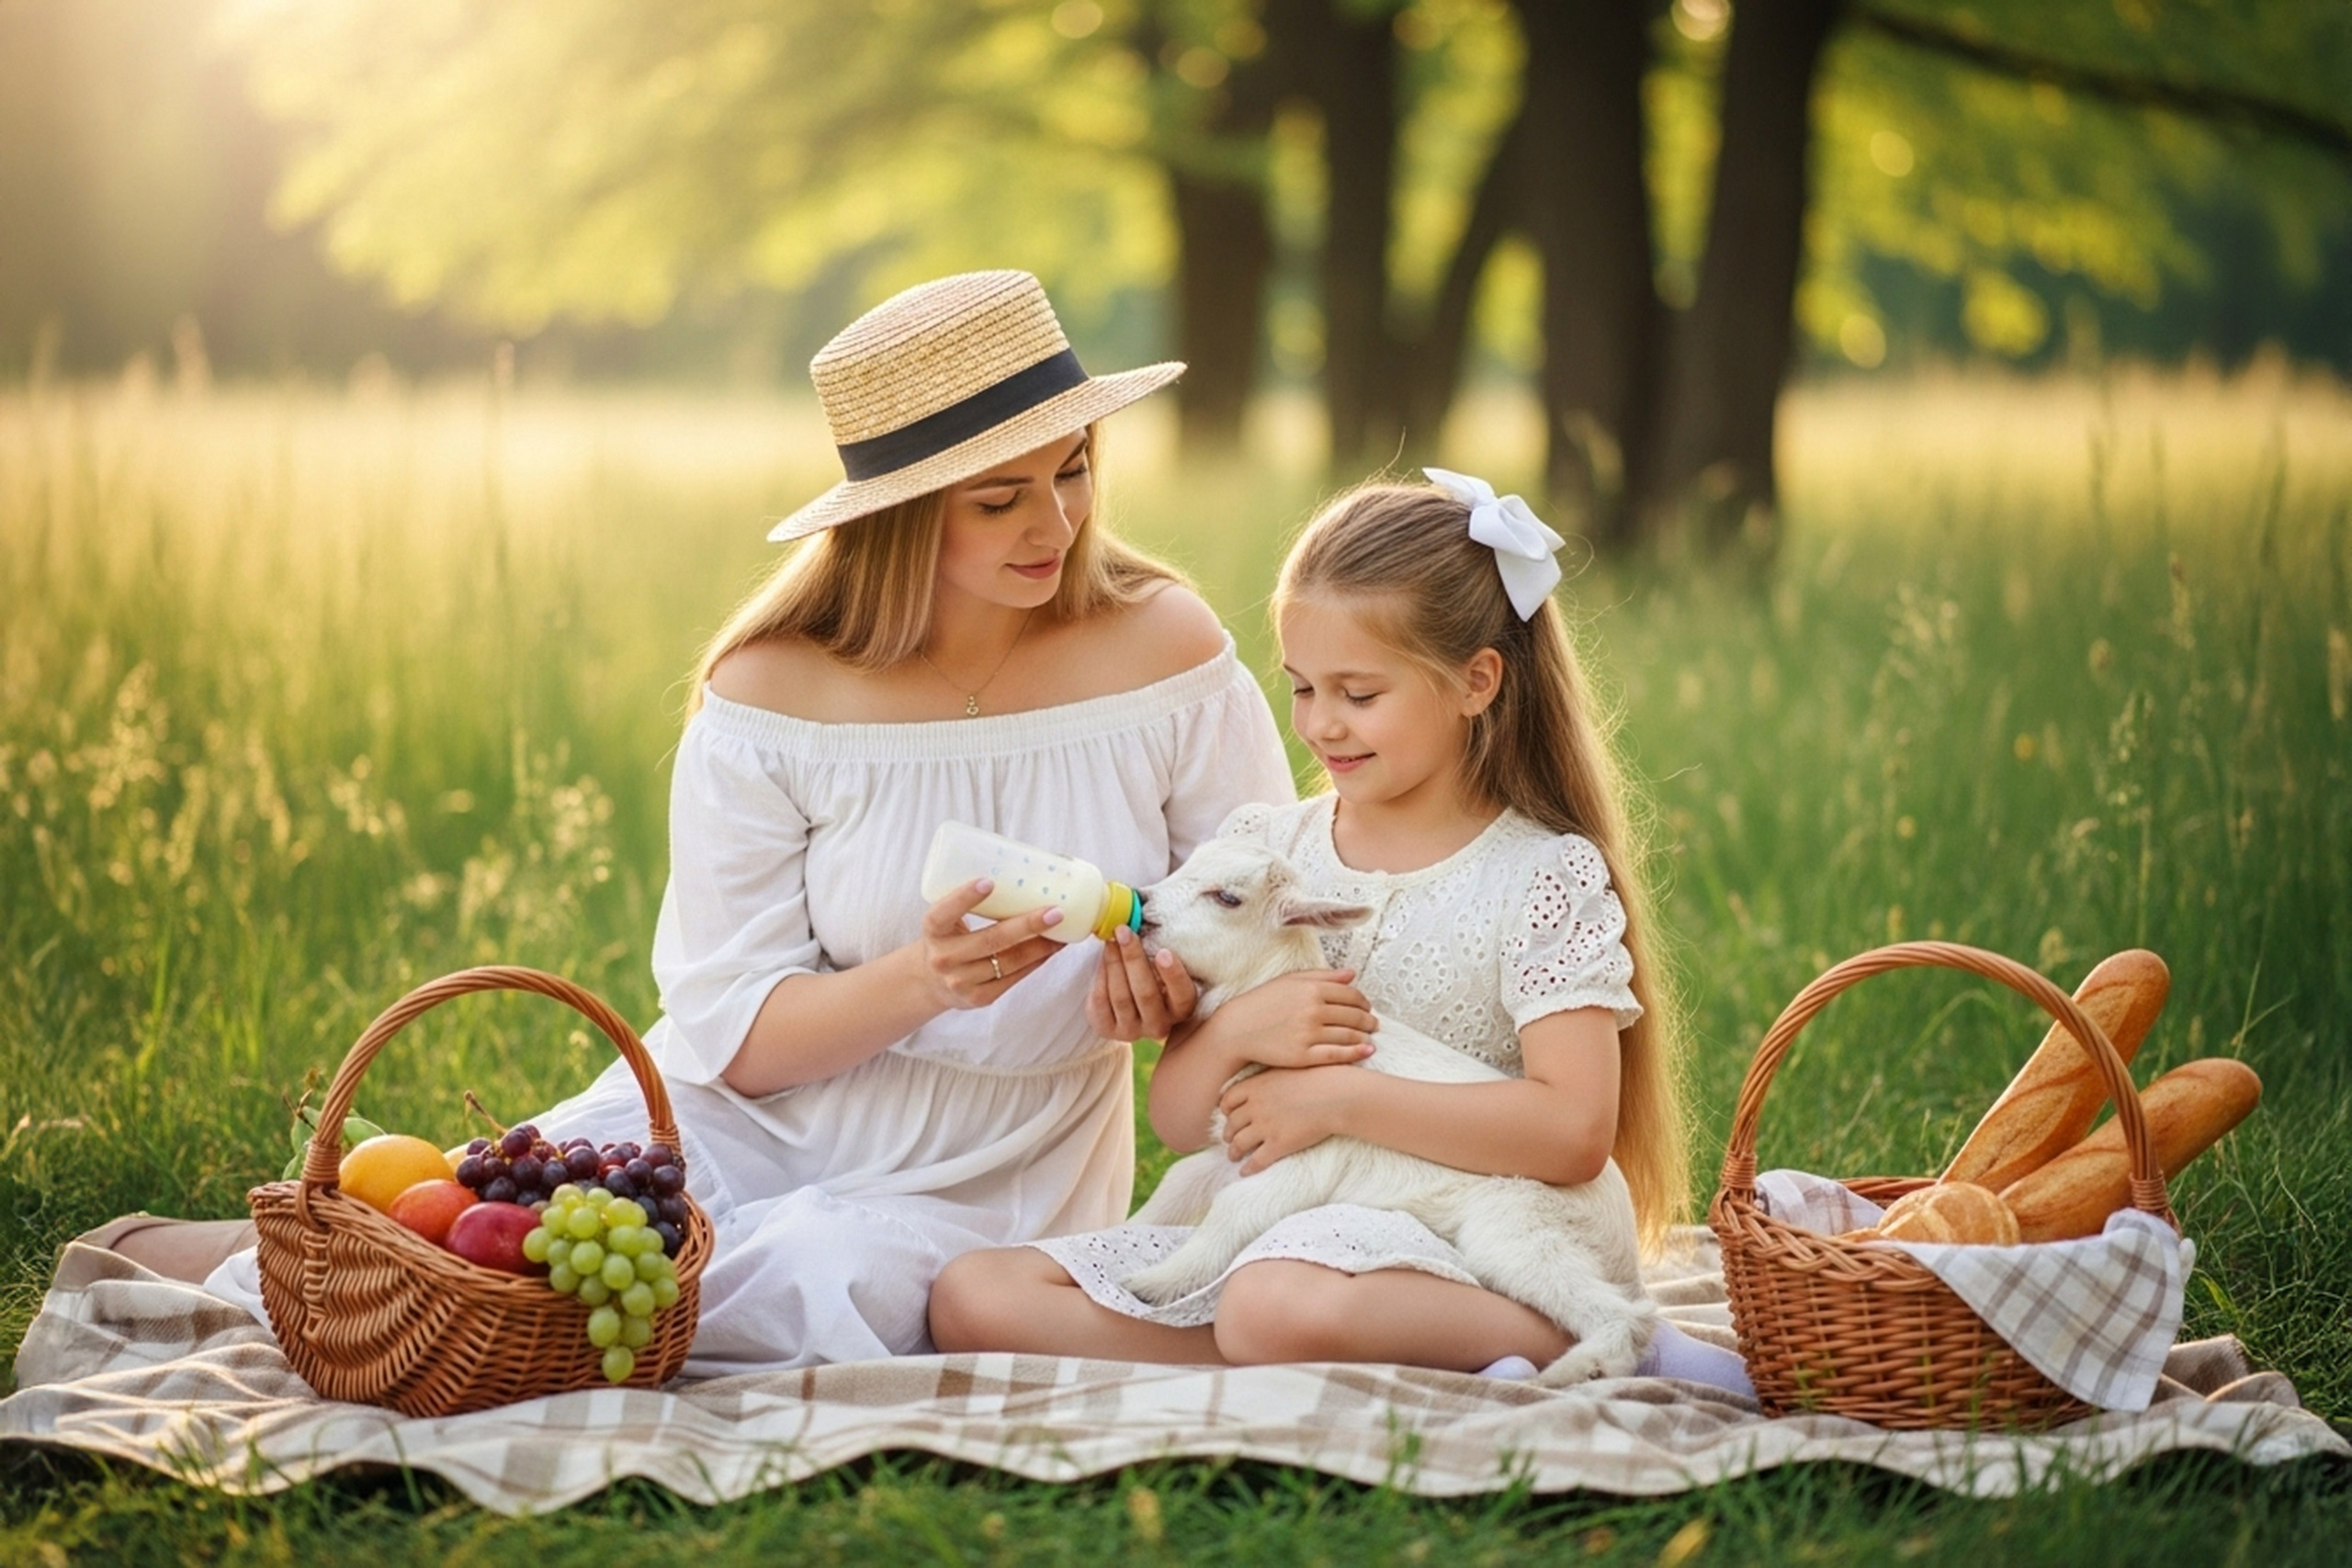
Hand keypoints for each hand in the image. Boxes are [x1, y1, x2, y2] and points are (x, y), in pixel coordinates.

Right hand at [917, 880, 1063, 1010]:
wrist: (931, 982)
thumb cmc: (948, 938)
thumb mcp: (946, 919)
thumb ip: (970, 902)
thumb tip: (1025, 875)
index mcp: (933, 930)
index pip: (944, 912)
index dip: (965, 897)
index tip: (989, 881)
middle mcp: (944, 957)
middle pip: (991, 940)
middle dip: (1027, 925)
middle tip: (1055, 912)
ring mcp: (961, 981)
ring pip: (1009, 961)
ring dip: (1041, 946)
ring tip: (1062, 930)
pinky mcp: (979, 997)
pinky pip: (1014, 978)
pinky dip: (1036, 961)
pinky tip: (1051, 949)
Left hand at [1087, 925, 1199, 1041]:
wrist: (1128, 1005)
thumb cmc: (1152, 976)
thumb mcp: (1162, 968)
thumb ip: (1161, 953)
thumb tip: (1146, 919)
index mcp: (1181, 1009)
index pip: (1183, 996)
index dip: (1174, 975)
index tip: (1163, 952)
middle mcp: (1159, 1025)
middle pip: (1146, 994)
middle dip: (1133, 959)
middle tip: (1124, 931)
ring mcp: (1133, 1031)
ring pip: (1121, 997)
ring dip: (1114, 963)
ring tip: (1110, 940)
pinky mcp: (1108, 1030)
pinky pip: (1101, 1002)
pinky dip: (1101, 976)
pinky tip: (1102, 958)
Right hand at [1200, 968, 1378, 1070]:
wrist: (1237, 1029)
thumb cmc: (1263, 1002)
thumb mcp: (1290, 981)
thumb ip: (1322, 976)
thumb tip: (1351, 974)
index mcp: (1311, 989)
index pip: (1351, 995)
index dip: (1364, 1002)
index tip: (1367, 1007)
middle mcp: (1312, 1010)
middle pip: (1353, 1015)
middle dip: (1368, 1020)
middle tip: (1373, 1024)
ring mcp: (1308, 1034)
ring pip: (1348, 1035)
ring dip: (1364, 1036)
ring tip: (1369, 1038)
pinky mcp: (1303, 1055)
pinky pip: (1337, 1055)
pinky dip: (1356, 1053)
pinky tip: (1366, 1051)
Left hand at [1219, 1065, 1364, 1173]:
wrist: (1336, 1095)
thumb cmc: (1318, 1078)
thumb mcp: (1286, 1068)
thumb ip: (1269, 1078)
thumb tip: (1263, 1085)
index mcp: (1255, 1086)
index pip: (1227, 1100)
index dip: (1225, 1110)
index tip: (1227, 1116)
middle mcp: (1255, 1106)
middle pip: (1231, 1124)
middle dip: (1228, 1134)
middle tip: (1229, 1139)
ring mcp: (1265, 1127)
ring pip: (1239, 1144)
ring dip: (1233, 1152)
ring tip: (1234, 1156)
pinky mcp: (1278, 1144)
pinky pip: (1256, 1161)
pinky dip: (1247, 1168)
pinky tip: (1245, 1171)